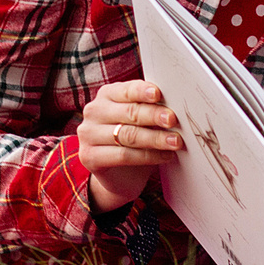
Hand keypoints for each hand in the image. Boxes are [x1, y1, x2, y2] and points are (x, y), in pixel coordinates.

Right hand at [75, 80, 181, 212]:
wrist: (120, 174)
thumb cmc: (135, 140)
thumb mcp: (142, 120)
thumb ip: (151, 109)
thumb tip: (174, 107)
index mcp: (107, 95)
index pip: (126, 90)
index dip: (143, 92)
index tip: (159, 94)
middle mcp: (94, 111)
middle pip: (129, 112)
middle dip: (154, 115)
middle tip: (173, 120)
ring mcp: (88, 134)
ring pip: (128, 135)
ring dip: (156, 138)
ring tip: (176, 142)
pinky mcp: (89, 157)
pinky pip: (123, 155)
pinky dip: (148, 156)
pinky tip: (165, 156)